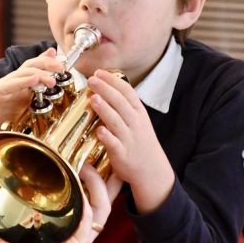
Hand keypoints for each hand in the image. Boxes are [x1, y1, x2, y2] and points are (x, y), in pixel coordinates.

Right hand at [0, 48, 63, 149]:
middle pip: (30, 67)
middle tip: (63, 66)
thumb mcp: (11, 117)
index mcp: (15, 89)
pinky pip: (8, 85)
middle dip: (48, 64)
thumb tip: (45, 113)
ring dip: (39, 71)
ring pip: (22, 73)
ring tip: (53, 75)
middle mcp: (9, 85)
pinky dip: (22, 81)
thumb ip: (26, 110)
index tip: (63, 61)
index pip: (33, 70)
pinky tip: (34, 79)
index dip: (47, 63)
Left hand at [87, 69, 174, 213]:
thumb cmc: (141, 143)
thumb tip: (105, 90)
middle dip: (105, 89)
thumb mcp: (138, 121)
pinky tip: (99, 130)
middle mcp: (135, 124)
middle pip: (120, 102)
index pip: (127, 92)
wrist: (152, 170)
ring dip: (104, 109)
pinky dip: (107, 137)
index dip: (113, 80)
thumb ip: (124, 107)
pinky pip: (114, 144)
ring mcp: (129, 139)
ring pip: (116, 121)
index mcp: (139, 113)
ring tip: (93, 98)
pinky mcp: (123, 154)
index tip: (99, 72)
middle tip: (92, 79)